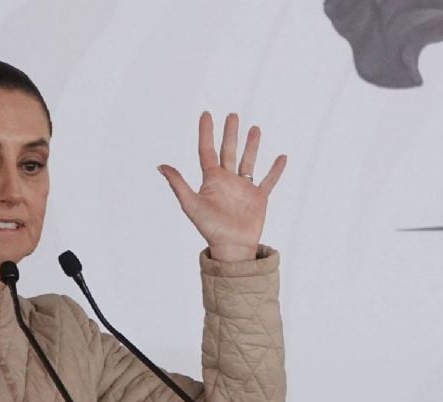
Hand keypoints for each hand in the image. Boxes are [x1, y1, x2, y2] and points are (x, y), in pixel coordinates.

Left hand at [158, 112, 286, 261]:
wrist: (231, 247)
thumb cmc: (209, 228)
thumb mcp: (190, 204)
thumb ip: (178, 184)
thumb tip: (160, 166)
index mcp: (211, 180)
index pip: (207, 150)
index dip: (206, 132)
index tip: (206, 114)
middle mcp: (227, 181)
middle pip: (228, 151)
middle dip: (230, 133)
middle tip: (232, 115)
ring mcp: (244, 188)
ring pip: (248, 161)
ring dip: (251, 145)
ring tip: (255, 128)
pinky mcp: (259, 197)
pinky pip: (269, 180)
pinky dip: (276, 170)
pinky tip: (282, 157)